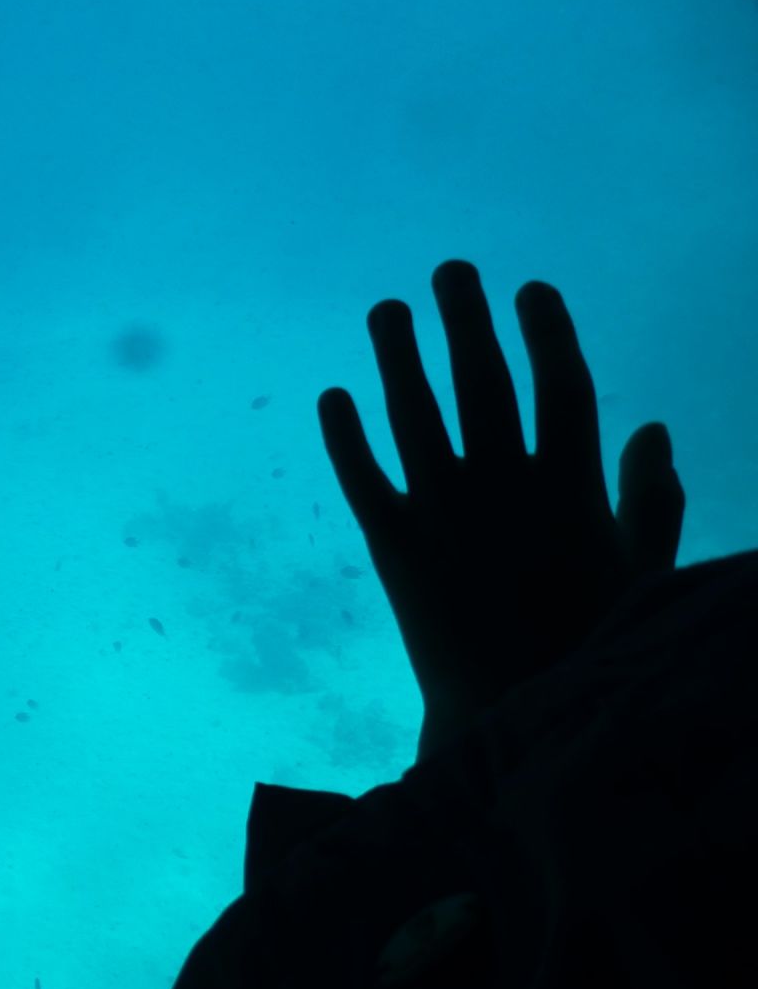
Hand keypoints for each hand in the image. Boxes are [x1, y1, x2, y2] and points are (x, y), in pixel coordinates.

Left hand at [317, 260, 684, 759]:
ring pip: (414, 413)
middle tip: (450, 271)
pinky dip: (344, 435)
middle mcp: (503, 487)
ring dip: (397, 354)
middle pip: (481, 380)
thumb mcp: (637, 569)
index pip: (560, 384)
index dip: (547, 330)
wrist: (509, 717)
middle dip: (466, 319)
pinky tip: (333, 395)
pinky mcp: (392, 548)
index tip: (532, 288)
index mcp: (569, 485)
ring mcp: (443, 514)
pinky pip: (362, 477)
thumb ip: (652, 498)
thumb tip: (656, 427)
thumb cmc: (586, 643)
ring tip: (386, 309)